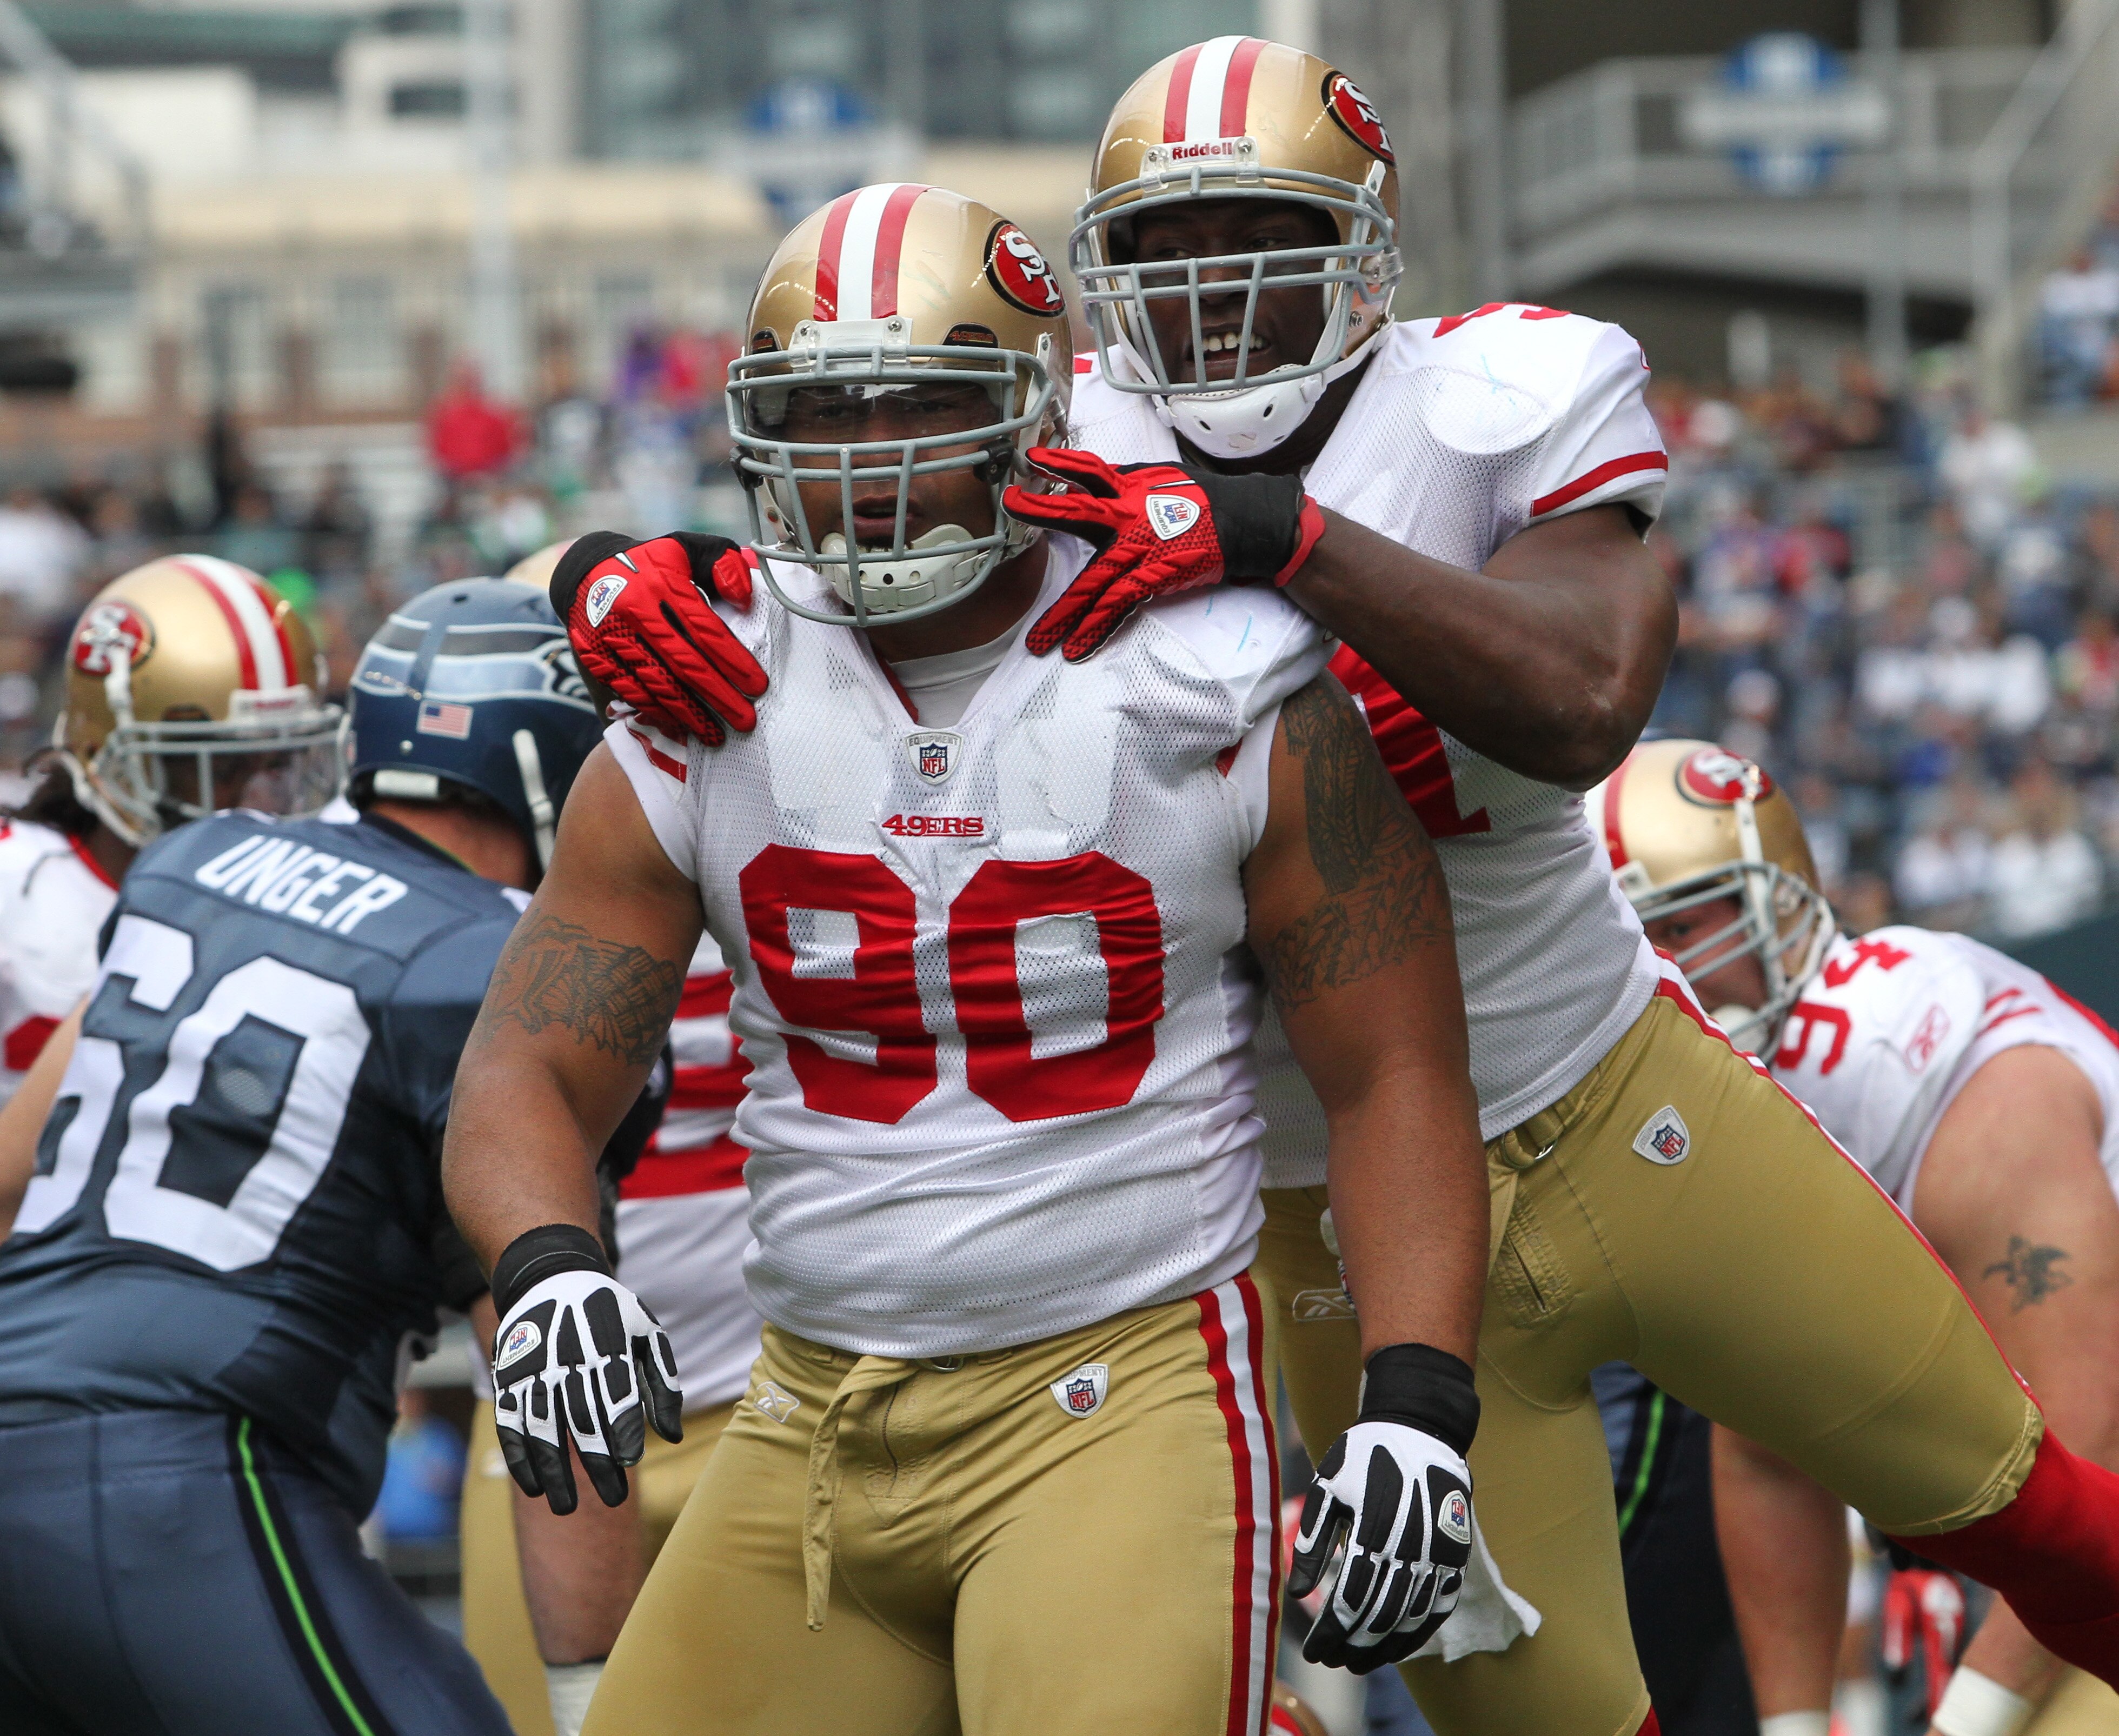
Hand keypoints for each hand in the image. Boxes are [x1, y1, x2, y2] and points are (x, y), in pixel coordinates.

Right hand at [489, 1225, 683, 1514]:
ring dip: (554, 1473)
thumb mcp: (646, 1332)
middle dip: (598, 1465)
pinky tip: (534, 1487)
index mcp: (607, 1346)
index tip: (630, 1464)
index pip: (616, 1399)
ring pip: (542, 1430)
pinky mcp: (508, 1379)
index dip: (622, 1435)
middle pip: (582, 1421)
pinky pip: (510, 1425)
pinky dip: (520, 1458)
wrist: (550, 1276)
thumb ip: (663, 1383)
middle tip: (613, 1499)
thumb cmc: (609, 1313)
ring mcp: (534, 1370)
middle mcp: (568, 1360)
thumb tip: (674, 1436)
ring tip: (567, 1508)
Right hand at [549, 531, 768, 744]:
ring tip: (716, 735)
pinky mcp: (595, 656)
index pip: (705, 629)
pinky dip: (656, 710)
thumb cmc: (649, 564)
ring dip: (689, 713)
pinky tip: (679, 725)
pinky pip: (630, 690)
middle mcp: (635, 612)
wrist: (584, 571)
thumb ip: (723, 563)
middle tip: (745, 721)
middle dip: (717, 696)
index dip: (733, 661)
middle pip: (684, 663)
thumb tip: (745, 597)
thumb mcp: (687, 547)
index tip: (757, 686)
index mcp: (662, 584)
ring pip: (656, 683)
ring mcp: (611, 637)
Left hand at [1004, 446, 1324, 660]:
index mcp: (1131, 490)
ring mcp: (1138, 549)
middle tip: (1010, 506)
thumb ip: (1127, 482)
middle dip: (1041, 510)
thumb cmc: (1204, 503)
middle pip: (1077, 512)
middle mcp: (1128, 516)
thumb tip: (1097, 478)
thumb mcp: (1164, 481)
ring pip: (1091, 583)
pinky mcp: (1152, 576)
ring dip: (1063, 615)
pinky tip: (1075, 648)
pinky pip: (1117, 607)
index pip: (1089, 470)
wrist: (1245, 524)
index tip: (1032, 458)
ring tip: (1037, 641)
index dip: (1060, 462)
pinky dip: (1095, 629)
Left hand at [1286, 1344, 1479, 1673]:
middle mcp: (1409, 1547)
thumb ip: (1311, 1541)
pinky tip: (1399, 1645)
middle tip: (1333, 1663)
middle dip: (1354, 1645)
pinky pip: (1439, 1604)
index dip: (1332, 1632)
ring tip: (1360, 1663)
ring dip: (1385, 1646)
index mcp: (1373, 1530)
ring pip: (1412, 1616)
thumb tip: (1295, 1593)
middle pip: (1381, 1615)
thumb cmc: (1363, 1455)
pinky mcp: (1455, 1553)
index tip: (1315, 1653)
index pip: (1350, 1600)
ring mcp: (1438, 1552)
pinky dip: (1418, 1631)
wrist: (1420, 1427)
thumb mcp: (1327, 1487)